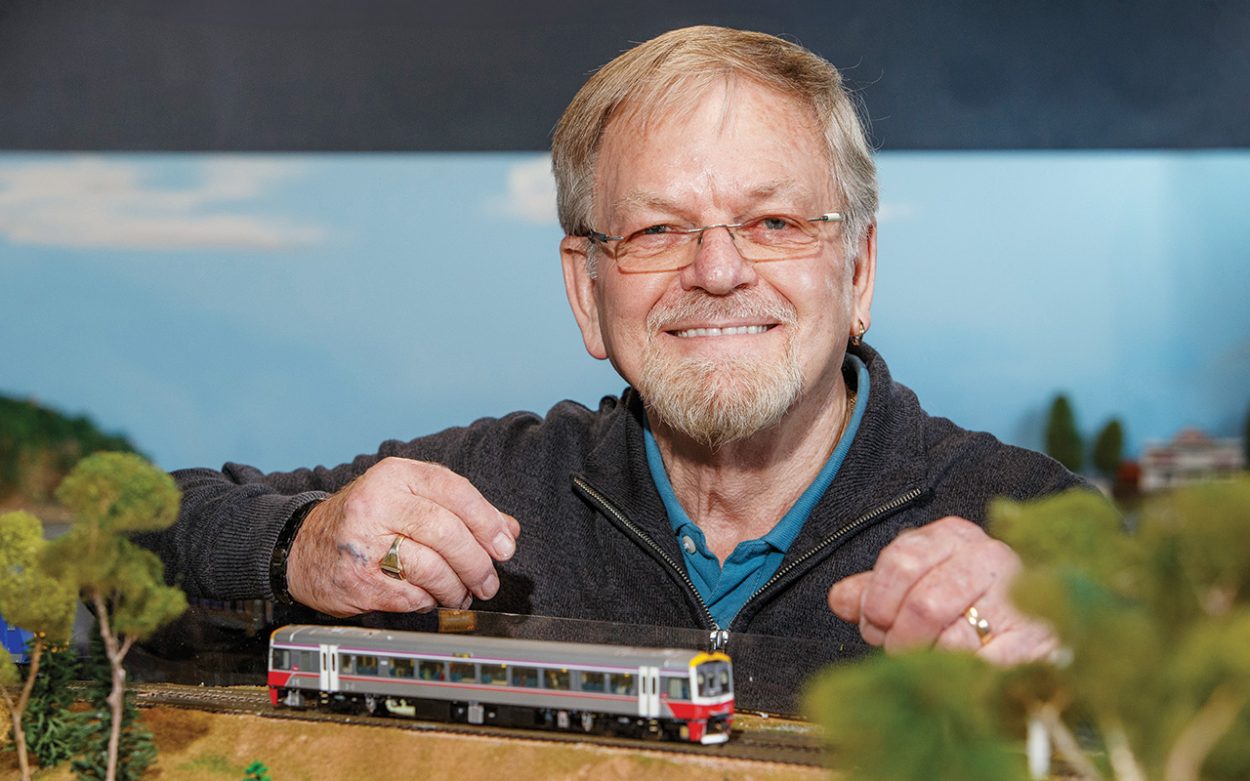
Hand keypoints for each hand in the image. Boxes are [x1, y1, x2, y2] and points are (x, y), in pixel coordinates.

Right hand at [286, 457, 519, 616]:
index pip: (455, 491)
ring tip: (462, 594)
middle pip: (446, 532)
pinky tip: (431, 598)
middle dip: (476, 563)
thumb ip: (459, 509)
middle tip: (488, 581)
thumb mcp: (409, 499)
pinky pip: (410, 595)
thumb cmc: (365, 521)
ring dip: (456, 588)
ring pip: (431, 568)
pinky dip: (429, 601)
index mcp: (396, 475)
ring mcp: (364, 542)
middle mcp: (377, 502)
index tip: (505, 547)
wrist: (301, 546)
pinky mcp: (357, 579)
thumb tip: (507, 529)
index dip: (486, 521)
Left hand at [827, 516, 1056, 664]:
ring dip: (930, 662)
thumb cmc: (965, 600)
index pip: (899, 562)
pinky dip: (962, 680)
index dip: (877, 602)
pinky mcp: (1038, 640)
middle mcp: (988, 557)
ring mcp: (1016, 597)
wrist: (1043, 617)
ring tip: (929, 664)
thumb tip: (839, 599)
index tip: (875, 625)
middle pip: (924, 605)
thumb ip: (875, 591)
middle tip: (898, 651)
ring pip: (953, 640)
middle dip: (901, 638)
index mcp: (952, 536)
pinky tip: (956, 680)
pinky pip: (986, 667)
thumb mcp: (917, 582)